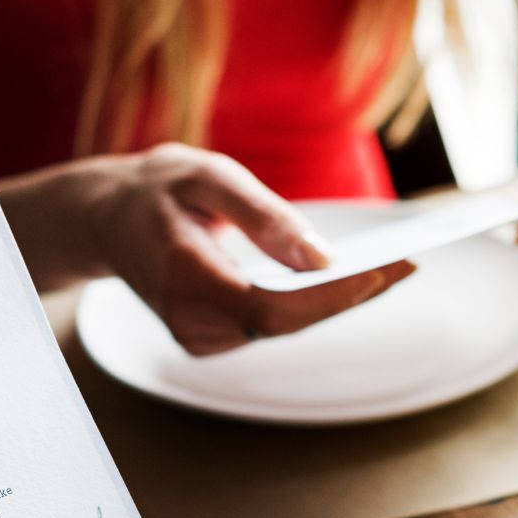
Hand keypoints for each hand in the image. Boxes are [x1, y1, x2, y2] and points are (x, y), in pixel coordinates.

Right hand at [80, 143, 415, 354]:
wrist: (106, 219)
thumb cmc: (160, 189)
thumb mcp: (207, 177)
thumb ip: (263, 216)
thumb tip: (322, 257)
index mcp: (183, 279)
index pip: (272, 309)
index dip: (331, 296)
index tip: (386, 270)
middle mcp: (189, 322)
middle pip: (288, 322)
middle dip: (351, 294)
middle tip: (411, 262)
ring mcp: (197, 339)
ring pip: (285, 326)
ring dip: (338, 299)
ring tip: (395, 266)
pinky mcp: (210, 339)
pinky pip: (274, 324)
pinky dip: (313, 302)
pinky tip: (350, 278)